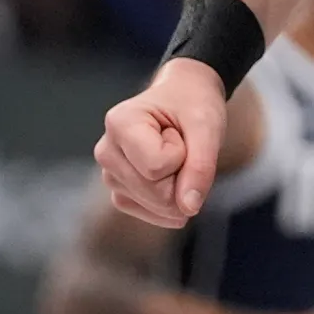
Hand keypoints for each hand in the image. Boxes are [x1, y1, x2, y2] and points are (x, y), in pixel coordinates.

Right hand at [95, 58, 227, 225]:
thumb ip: (201, 166)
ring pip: (153, 206)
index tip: (179, 131)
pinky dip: (171, 204)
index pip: (156, 167)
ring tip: (174, 155)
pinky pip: (149, 214)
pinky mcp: (119, 192)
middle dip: (182, 176)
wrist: (185, 98)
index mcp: (119, 122)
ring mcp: (110, 174)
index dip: (182, 156)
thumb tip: (189, 208)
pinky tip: (174, 177)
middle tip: (180, 145)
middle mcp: (106, 150)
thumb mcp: (207, 126)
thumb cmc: (193, 105)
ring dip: (178, 188)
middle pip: (155, 193)